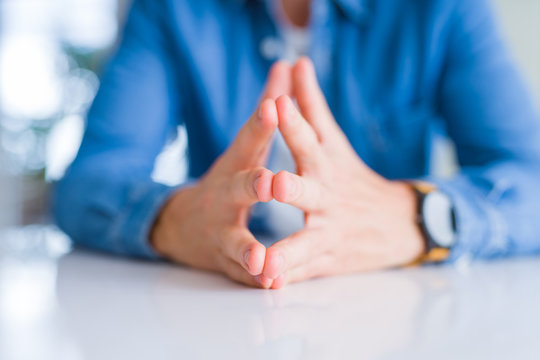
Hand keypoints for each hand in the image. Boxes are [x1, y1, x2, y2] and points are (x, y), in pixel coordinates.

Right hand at [151, 62, 290, 287]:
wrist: (184, 225)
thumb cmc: (227, 182)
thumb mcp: (244, 148)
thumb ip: (266, 112)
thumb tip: (284, 66)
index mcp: (237, 168)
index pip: (249, 141)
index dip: (261, 123)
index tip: (276, 106)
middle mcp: (227, 198)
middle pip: (239, 189)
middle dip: (254, 186)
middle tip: (272, 183)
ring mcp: (224, 231)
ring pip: (235, 239)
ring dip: (247, 248)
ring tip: (261, 257)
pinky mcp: (227, 262)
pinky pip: (242, 274)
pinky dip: (254, 281)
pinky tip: (270, 287)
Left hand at [262, 58, 424, 287]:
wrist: (400, 223)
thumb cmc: (353, 177)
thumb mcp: (333, 141)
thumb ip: (311, 104)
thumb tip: (297, 62)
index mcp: (325, 166)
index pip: (308, 139)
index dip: (293, 121)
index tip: (275, 102)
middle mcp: (327, 199)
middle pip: (308, 192)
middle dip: (291, 188)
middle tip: (272, 184)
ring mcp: (328, 232)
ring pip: (305, 243)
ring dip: (286, 252)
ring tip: (265, 262)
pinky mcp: (327, 260)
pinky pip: (304, 272)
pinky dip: (289, 282)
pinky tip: (271, 291)